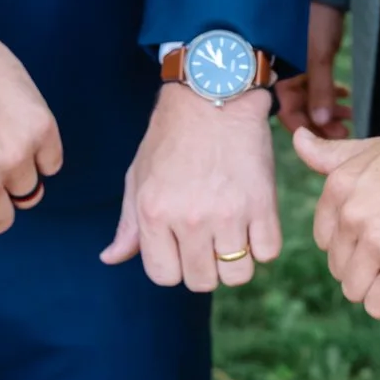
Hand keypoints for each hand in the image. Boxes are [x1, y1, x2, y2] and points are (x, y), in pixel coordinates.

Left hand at [102, 84, 280, 290]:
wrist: (214, 97)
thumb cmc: (171, 138)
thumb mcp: (138, 177)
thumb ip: (128, 224)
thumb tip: (111, 259)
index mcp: (154, 212)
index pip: (164, 276)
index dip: (174, 266)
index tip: (181, 247)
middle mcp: (190, 218)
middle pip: (201, 281)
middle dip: (205, 268)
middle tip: (208, 241)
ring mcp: (229, 213)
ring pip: (237, 275)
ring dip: (236, 261)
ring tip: (232, 235)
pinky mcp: (263, 203)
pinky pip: (268, 252)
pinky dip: (262, 245)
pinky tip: (253, 224)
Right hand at [278, 0, 352, 137]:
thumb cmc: (315, 20)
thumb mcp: (319, 57)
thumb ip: (320, 90)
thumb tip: (321, 122)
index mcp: (279, 76)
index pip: (288, 114)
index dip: (307, 130)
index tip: (327, 140)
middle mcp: (285, 76)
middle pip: (301, 110)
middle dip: (322, 124)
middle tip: (345, 131)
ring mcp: (298, 70)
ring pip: (312, 100)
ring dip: (329, 110)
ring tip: (350, 117)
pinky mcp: (309, 62)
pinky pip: (318, 86)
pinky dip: (331, 94)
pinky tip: (346, 97)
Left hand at [293, 124, 379, 319]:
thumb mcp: (376, 148)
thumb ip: (332, 155)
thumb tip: (298, 141)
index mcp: (339, 188)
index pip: (325, 240)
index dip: (356, 242)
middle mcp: (351, 215)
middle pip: (340, 268)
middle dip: (370, 265)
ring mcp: (377, 243)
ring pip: (356, 291)